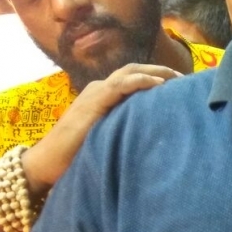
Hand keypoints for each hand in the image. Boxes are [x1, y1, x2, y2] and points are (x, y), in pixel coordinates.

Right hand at [22, 63, 181, 195]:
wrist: (47, 162)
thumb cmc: (77, 154)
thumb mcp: (107, 136)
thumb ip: (124, 128)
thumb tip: (152, 132)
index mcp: (103, 95)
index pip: (133, 78)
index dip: (156, 77)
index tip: (179, 85)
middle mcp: (100, 89)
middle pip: (135, 70)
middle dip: (161, 71)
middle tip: (185, 78)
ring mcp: (96, 93)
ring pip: (130, 72)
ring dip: (156, 72)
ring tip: (178, 78)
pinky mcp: (94, 102)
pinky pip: (121, 85)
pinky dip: (141, 81)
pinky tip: (159, 85)